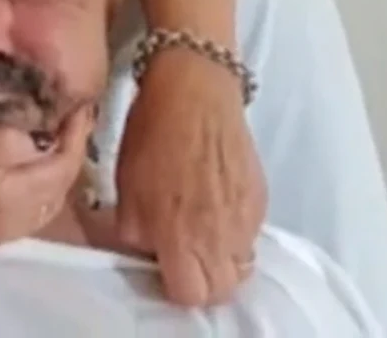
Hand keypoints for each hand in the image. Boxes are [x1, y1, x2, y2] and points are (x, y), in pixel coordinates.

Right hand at [0, 108, 93, 249]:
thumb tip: (39, 139)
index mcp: (5, 199)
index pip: (60, 169)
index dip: (76, 138)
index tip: (80, 107)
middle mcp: (10, 223)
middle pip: (59, 191)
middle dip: (71, 155)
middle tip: (70, 120)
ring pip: (46, 207)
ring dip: (56, 175)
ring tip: (54, 140)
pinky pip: (28, 216)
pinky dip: (39, 191)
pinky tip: (28, 169)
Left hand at [115, 52, 266, 306]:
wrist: (195, 91)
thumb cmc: (152, 135)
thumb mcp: (125, 188)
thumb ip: (135, 230)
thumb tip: (146, 248)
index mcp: (181, 236)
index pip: (190, 294)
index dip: (173, 286)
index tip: (161, 267)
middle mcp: (220, 236)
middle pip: (222, 289)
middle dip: (202, 280)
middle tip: (181, 257)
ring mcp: (246, 219)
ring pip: (241, 265)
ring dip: (220, 259)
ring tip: (199, 234)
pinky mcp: (261, 199)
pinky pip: (251, 234)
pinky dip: (234, 233)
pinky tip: (214, 208)